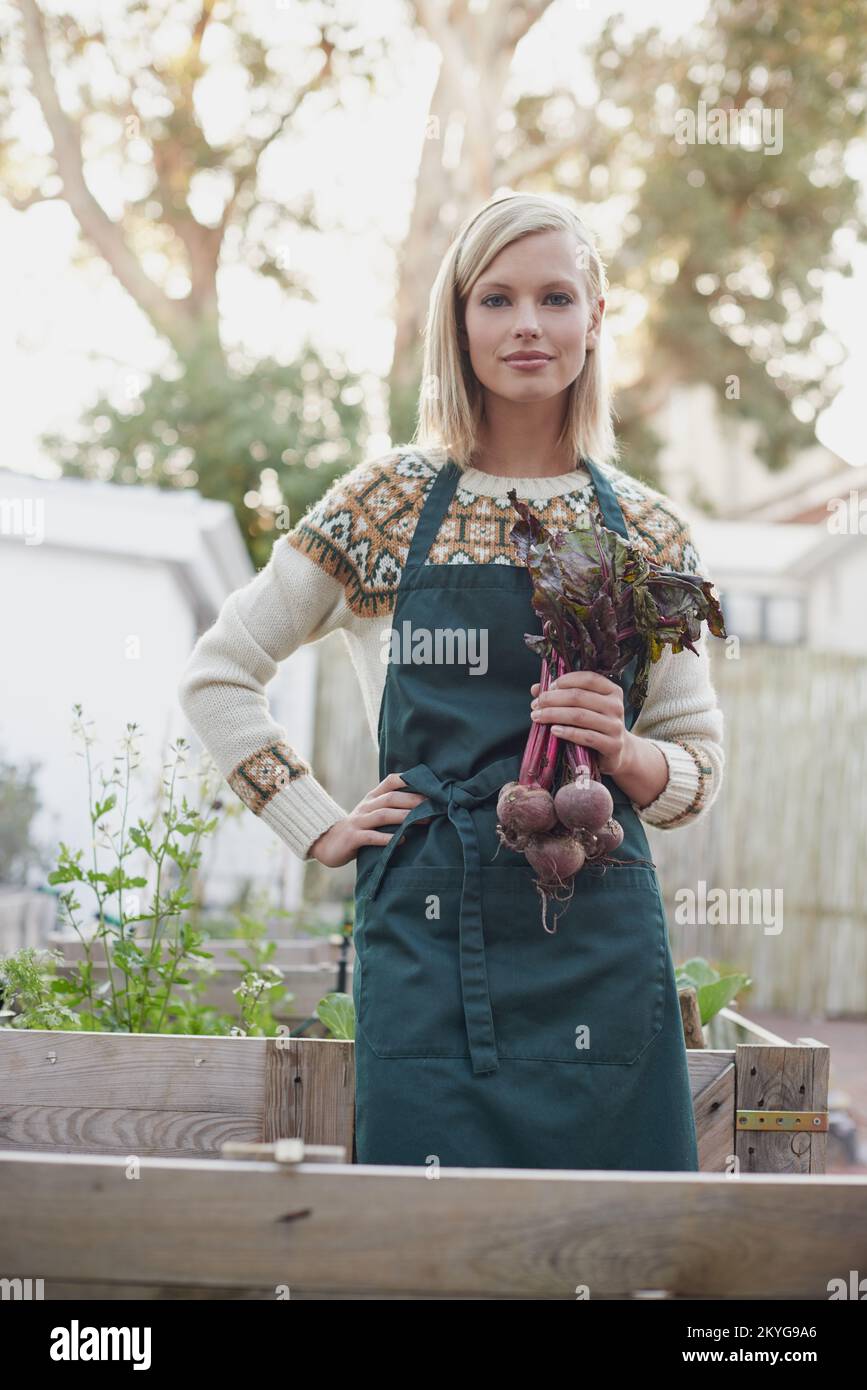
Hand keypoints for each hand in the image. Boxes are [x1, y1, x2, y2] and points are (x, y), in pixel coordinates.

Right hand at [306, 773, 429, 866]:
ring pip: (383, 815)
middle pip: (390, 798)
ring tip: (423, 821)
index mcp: (372, 798)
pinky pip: (371, 836)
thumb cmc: (357, 828)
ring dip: (404, 817)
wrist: (327, 842)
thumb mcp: (371, 813)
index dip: (408, 779)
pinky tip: (401, 840)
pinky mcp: (353, 838)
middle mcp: (366, 806)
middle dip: (413, 800)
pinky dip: (387, 838)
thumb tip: (422, 806)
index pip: (390, 781)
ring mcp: (358, 821)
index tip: (428, 783)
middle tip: (433, 806)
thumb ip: (390, 807)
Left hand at [530, 670, 633, 776]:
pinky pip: (586, 737)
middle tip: (536, 704)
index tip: (548, 688)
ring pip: (580, 716)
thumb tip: (535, 688)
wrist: (617, 752)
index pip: (588, 679)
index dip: (565, 680)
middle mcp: (616, 706)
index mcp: (612, 691)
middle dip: (553, 699)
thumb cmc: (595, 726)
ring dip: (554, 715)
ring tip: (537, 717)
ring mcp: (615, 726)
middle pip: (579, 696)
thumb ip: (562, 695)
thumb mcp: (584, 708)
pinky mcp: (613, 745)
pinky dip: (567, 732)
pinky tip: (553, 730)